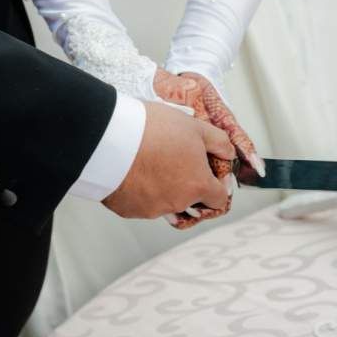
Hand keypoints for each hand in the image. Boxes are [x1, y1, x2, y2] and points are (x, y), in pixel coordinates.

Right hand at [103, 101, 233, 224]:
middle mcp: (176, 203)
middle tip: (173, 158)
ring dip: (162, 186)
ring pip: (164, 201)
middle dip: (186, 182)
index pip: (219, 199)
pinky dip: (139, 190)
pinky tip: (133, 170)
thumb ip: (218, 142)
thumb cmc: (151, 130)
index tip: (209, 172)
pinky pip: (140, 203)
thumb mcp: (193, 126)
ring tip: (149, 160)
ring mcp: (151, 209)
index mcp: (197, 185)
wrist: (108, 137)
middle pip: (190, 199)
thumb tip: (228, 154)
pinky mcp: (127, 210)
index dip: (217, 185)